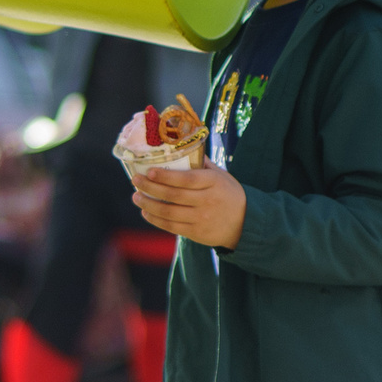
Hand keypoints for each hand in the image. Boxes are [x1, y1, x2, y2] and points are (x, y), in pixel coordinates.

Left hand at [132, 163, 246, 249]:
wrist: (246, 223)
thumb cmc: (229, 194)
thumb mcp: (221, 175)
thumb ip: (202, 164)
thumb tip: (180, 147)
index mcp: (214, 183)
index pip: (187, 179)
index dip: (166, 176)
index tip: (149, 171)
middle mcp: (208, 201)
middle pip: (174, 196)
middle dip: (151, 188)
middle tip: (136, 181)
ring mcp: (202, 219)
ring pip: (169, 213)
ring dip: (149, 205)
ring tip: (136, 197)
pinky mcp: (197, 233)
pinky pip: (172, 226)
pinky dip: (156, 219)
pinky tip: (146, 212)